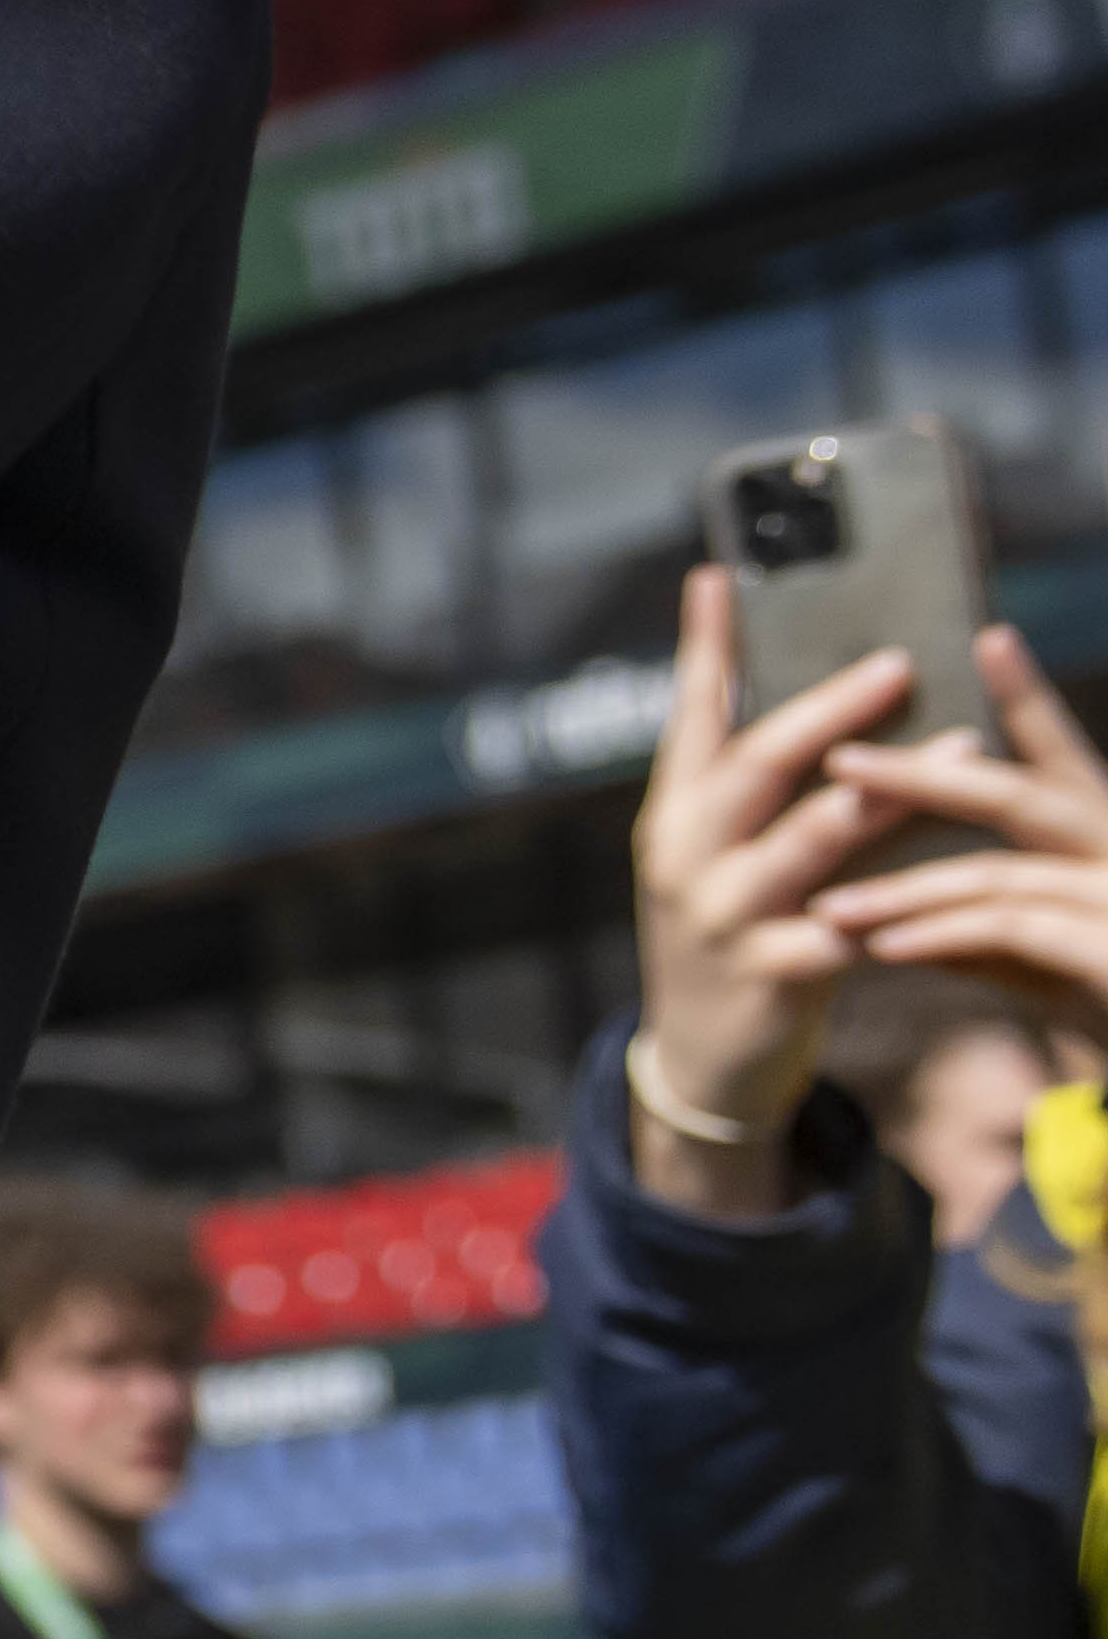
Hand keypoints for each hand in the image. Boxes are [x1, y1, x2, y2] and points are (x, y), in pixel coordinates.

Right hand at [627, 568, 931, 1208]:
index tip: (719, 575)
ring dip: (892, 792)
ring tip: (963, 750)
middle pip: (760, 763)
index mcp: (674, 814)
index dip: (706, 646)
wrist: (701, 1063)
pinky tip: (959, 879)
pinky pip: (849, 927)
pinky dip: (904, 899)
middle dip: (832, 708)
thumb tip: (819, 707)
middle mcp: (685, 854)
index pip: (691, 714)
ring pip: (813, 839)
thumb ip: (756, 792)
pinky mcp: (769, 975)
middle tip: (899, 662)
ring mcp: (721, 916)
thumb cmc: (729, 937)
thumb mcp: (718, 858)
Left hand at [815, 621, 1107, 1050]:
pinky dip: (944, 933)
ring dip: (908, 879)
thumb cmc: (1102, 1018)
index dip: (1031, 703)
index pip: (1068, 766)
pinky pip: (1017, 932)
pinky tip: (883, 946)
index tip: (988, 637)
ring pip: (1003, 872)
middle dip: (925, 777)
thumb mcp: (1043, 964)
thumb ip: (984, 919)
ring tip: (830, 895)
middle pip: (1023, 800)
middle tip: (839, 754)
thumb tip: (895, 897)